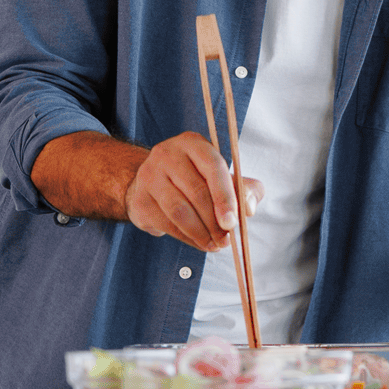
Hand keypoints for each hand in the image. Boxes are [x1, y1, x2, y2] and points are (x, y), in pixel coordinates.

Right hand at [123, 132, 260, 252]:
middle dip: (214, 222)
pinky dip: (186, 238)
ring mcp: (149, 176)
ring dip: (200, 234)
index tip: (232, 223)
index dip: (225, 197)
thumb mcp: (222, 177)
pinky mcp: (139, 199)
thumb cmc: (194, 179)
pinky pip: (166, 224)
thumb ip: (244, 189)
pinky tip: (198, 242)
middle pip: (196, 192)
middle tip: (225, 241)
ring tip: (213, 245)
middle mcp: (167, 154)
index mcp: (193, 143)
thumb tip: (248, 209)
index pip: (213, 166)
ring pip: (179, 211)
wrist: (152, 184)